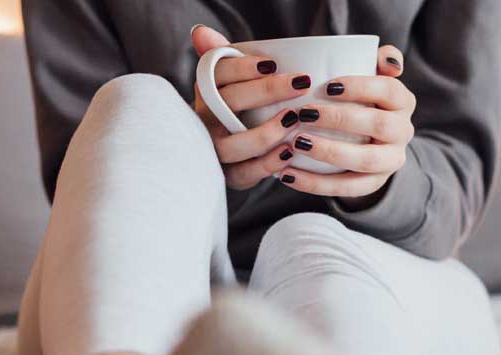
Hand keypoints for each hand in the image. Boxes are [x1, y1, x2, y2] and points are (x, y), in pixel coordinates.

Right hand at [191, 26, 311, 189]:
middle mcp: (206, 119)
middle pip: (229, 103)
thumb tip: (201, 32)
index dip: (242, 68)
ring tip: (293, 119)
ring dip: (264, 133)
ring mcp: (215, 149)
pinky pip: (244, 173)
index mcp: (207, 90)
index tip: (272, 63)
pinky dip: (267, 164)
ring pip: (231, 145)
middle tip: (299, 83)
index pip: (218, 74)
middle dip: (265, 91)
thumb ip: (222, 55)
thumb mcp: (233, 79)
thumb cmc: (241, 106)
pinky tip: (289, 152)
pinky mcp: (228, 175)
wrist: (235, 150)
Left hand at [277, 45, 414, 209]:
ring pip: (365, 160)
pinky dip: (315, 184)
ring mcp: (391, 161)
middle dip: (340, 120)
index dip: (360, 87)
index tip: (328, 86)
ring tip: (296, 143)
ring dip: (329, 152)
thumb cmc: (363, 100)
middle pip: (379, 126)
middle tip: (304, 114)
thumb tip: (387, 61)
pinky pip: (347, 188)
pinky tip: (287, 174)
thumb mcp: (372, 77)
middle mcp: (404, 132)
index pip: (389, 90)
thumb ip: (379, 60)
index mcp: (403, 102)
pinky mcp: (373, 183)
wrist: (374, 141)